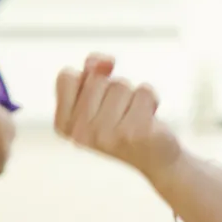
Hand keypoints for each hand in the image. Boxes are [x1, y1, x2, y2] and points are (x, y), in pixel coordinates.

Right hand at [54, 54, 182, 183]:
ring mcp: (106, 134)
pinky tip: (148, 122)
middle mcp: (80, 132)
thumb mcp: (98, 98)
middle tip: (119, 113)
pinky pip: (144, 91)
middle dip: (113, 89)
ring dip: (132, 96)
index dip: (88, 79)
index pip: (67, 76)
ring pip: (121, 84)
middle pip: (97, 78)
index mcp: (65, 124)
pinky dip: (151, 101)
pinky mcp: (134, 132)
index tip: (99, 98)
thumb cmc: (124, 125)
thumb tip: (105, 61)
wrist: (156, 159)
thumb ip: (91, 71)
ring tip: (133, 118)